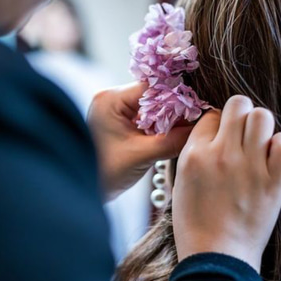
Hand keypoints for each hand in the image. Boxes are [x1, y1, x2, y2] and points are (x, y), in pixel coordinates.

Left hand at [87, 82, 193, 200]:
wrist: (80, 193)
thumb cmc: (103, 173)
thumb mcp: (140, 156)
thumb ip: (171, 141)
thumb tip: (200, 129)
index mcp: (110, 99)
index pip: (153, 87)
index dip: (178, 96)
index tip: (199, 108)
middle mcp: (111, 99)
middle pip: (154, 96)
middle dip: (176, 109)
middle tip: (197, 121)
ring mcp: (114, 111)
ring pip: (152, 109)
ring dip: (169, 120)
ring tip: (188, 130)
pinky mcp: (117, 124)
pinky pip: (145, 120)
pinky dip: (159, 128)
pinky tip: (173, 136)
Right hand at [171, 95, 280, 271]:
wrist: (216, 255)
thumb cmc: (194, 224)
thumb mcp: (180, 183)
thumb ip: (192, 155)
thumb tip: (208, 134)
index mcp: (194, 155)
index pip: (211, 115)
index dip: (217, 123)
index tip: (220, 137)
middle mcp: (221, 155)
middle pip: (238, 104)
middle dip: (240, 114)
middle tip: (241, 133)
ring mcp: (249, 167)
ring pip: (262, 116)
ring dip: (261, 126)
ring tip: (258, 144)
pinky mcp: (273, 182)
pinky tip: (274, 157)